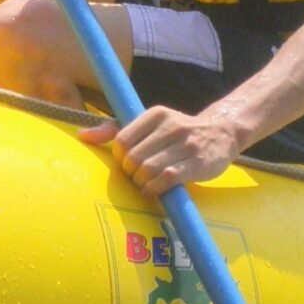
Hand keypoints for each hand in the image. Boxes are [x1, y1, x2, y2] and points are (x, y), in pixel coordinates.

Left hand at [79, 104, 246, 192]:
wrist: (221, 132)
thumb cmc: (177, 131)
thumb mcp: (149, 123)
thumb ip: (115, 129)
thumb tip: (82, 136)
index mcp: (156, 114)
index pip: (122, 139)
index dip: (120, 157)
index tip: (127, 162)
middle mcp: (172, 126)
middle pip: (134, 158)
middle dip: (131, 172)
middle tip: (137, 176)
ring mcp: (186, 145)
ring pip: (148, 170)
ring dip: (142, 182)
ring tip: (145, 183)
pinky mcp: (197, 164)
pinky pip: (166, 180)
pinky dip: (155, 189)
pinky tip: (155, 189)